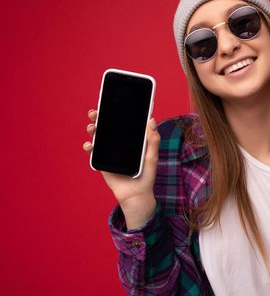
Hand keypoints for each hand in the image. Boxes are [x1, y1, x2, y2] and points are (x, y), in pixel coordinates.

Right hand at [82, 109, 159, 228]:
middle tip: (95, 112)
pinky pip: (93, 151)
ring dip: (93, 128)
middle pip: (108, 126)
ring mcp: (110, 151)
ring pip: (99, 136)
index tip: (112, 100)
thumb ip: (153, 140)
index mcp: (132, 139)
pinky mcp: (102, 161)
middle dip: (100, 117)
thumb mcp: (152, 157)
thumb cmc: (147, 176)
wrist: (135, 195)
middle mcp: (120, 143)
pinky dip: (89, 146)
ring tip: (92, 126)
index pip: (124, 121)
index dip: (117, 110)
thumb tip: (151, 119)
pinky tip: (90, 144)